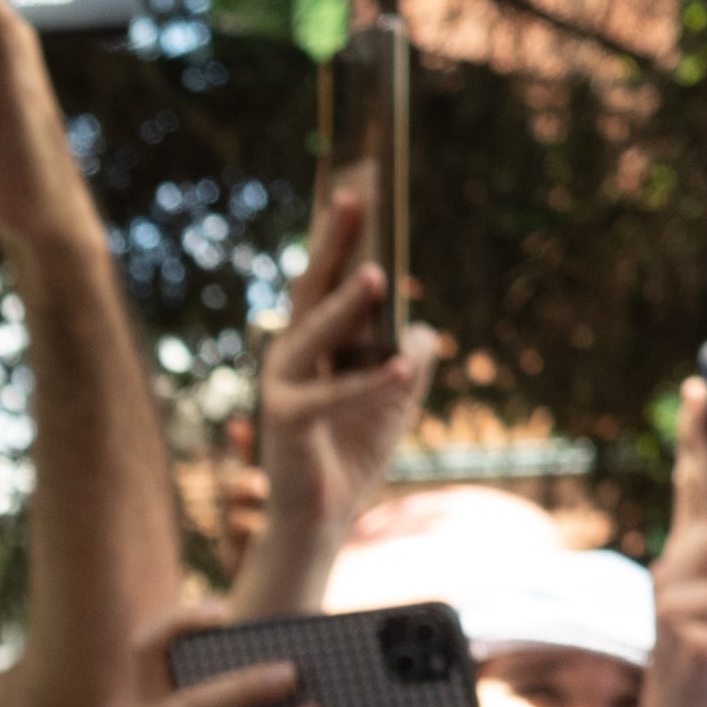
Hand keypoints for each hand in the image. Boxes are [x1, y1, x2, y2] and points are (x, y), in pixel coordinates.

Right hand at [236, 177, 437, 613]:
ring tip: (377, 276)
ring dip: (344, 306)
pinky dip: (369, 384)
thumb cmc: (352, 454)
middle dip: (333, 243)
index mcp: (314, 345)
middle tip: (352, 195)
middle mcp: (290, 357)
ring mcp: (282, 388)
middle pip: (312, 290)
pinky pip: (333, 396)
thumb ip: (409, 359)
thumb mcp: (396, 397)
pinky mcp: (287, 423)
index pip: (327, 281)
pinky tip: (403, 368)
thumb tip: (424, 330)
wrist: (321, 518)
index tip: (354, 188)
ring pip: (313, 336)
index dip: (340, 237)